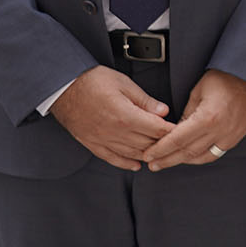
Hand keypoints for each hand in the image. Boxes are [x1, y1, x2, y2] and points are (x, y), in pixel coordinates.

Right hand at [50, 66, 174, 170]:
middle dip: (163, 143)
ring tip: (160, 153)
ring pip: (132, 154)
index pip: (157, 130)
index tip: (182, 130)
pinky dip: (126, 163)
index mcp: (125, 116)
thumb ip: (145, 101)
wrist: (63, 87)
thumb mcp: (124, 84)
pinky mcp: (92, 144)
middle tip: (176, 142)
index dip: (172, 131)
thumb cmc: (93, 81)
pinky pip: (112, 158)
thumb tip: (163, 112)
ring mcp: (102, 140)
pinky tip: (136, 165)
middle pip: (147, 144)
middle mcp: (114, 132)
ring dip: (148, 154)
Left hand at [143, 69, 245, 170]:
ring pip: (203, 157)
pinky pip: (217, 152)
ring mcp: (232, 135)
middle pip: (188, 152)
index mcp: (207, 118)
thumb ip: (186, 114)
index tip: (148, 155)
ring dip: (183, 161)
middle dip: (167, 159)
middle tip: (153, 165)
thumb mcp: (198, 91)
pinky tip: (191, 157)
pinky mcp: (239, 135)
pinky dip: (202, 157)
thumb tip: (175, 131)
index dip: (160, 149)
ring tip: (168, 162)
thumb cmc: (225, 78)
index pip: (177, 140)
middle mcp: (220, 130)